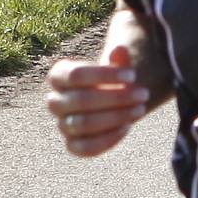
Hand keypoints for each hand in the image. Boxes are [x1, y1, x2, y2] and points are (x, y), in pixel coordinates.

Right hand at [46, 39, 159, 159]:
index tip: (132, 75)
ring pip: (83, 124)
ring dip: (116, 117)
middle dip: (115, 98)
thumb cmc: (112, 81)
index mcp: (58, 76)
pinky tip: (127, 127)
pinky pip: (85, 148)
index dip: (104, 75)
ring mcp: (62, 124)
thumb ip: (119, 60)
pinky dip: (107, 139)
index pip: (75, 75)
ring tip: (140, 109)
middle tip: (143, 94)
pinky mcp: (72, 145)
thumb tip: (120, 49)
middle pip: (81, 100)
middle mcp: (54, 101)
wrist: (111, 102)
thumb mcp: (117, 68)